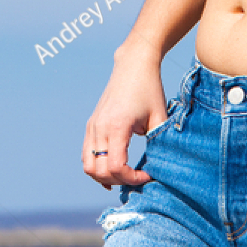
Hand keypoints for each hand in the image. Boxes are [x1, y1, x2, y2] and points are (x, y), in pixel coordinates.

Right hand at [82, 40, 166, 188]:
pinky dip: (97, 167)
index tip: (147, 176)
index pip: (116, 167)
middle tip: (137, 177)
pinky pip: (86, 156)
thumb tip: (158, 167)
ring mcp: (93, 127)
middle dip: (120, 180)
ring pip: (88, 167)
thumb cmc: (149, 90)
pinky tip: (113, 171)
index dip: (132, 178)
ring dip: (105, 177)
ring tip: (124, 176)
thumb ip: (158, 143)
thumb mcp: (160, 118)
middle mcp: (100, 128)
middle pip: (100, 171)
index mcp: (117, 126)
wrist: (133, 66)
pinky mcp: (91, 126)